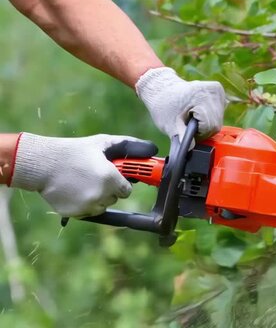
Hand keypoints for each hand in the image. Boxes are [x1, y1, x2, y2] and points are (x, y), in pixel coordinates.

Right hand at [9, 134, 157, 216]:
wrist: (42, 164)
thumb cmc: (73, 151)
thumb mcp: (102, 144)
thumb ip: (127, 145)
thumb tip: (151, 149)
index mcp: (111, 178)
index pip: (127, 190)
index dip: (121, 184)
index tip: (114, 178)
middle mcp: (101, 194)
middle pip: (115, 198)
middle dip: (109, 190)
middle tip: (95, 178)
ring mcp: (88, 206)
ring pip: (102, 207)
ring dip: (98, 198)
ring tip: (83, 183)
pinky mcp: (76, 213)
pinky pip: (88, 213)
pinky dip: (84, 205)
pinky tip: (74, 191)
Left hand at [136, 67, 225, 140]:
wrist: (162, 87)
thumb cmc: (164, 105)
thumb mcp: (169, 124)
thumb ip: (181, 137)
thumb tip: (191, 149)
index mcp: (202, 96)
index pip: (210, 126)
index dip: (199, 132)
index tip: (187, 129)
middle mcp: (213, 90)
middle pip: (216, 123)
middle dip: (203, 128)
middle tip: (189, 124)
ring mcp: (217, 89)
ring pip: (219, 118)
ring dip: (207, 122)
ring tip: (193, 117)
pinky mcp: (218, 90)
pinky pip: (219, 111)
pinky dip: (210, 115)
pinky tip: (199, 112)